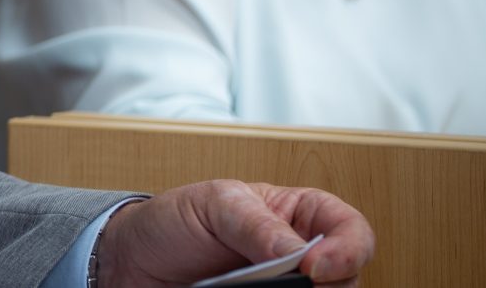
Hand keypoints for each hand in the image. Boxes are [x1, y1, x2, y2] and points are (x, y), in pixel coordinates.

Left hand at [97, 181, 373, 287]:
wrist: (133, 261)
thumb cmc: (176, 221)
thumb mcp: (213, 205)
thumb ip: (255, 224)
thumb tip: (299, 255)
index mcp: (299, 218)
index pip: (352, 231)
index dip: (347, 250)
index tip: (313, 267)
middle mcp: (303, 261)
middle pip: (347, 281)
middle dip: (323, 286)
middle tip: (285, 286)